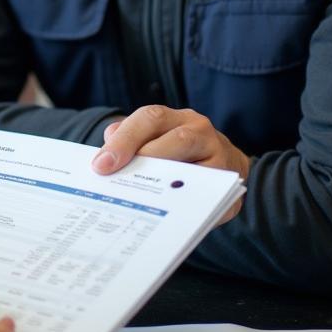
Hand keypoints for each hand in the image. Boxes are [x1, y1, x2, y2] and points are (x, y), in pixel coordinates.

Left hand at [90, 105, 249, 223]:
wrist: (224, 167)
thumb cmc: (179, 154)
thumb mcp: (155, 140)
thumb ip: (129, 141)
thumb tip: (107, 155)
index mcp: (178, 117)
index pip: (151, 117)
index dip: (125, 139)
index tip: (101, 164)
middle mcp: (202, 132)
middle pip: (176, 139)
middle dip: (143, 158)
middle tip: (116, 179)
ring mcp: (221, 157)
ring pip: (194, 169)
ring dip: (164, 183)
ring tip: (137, 197)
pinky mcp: (230, 188)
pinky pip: (206, 198)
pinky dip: (184, 205)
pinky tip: (162, 213)